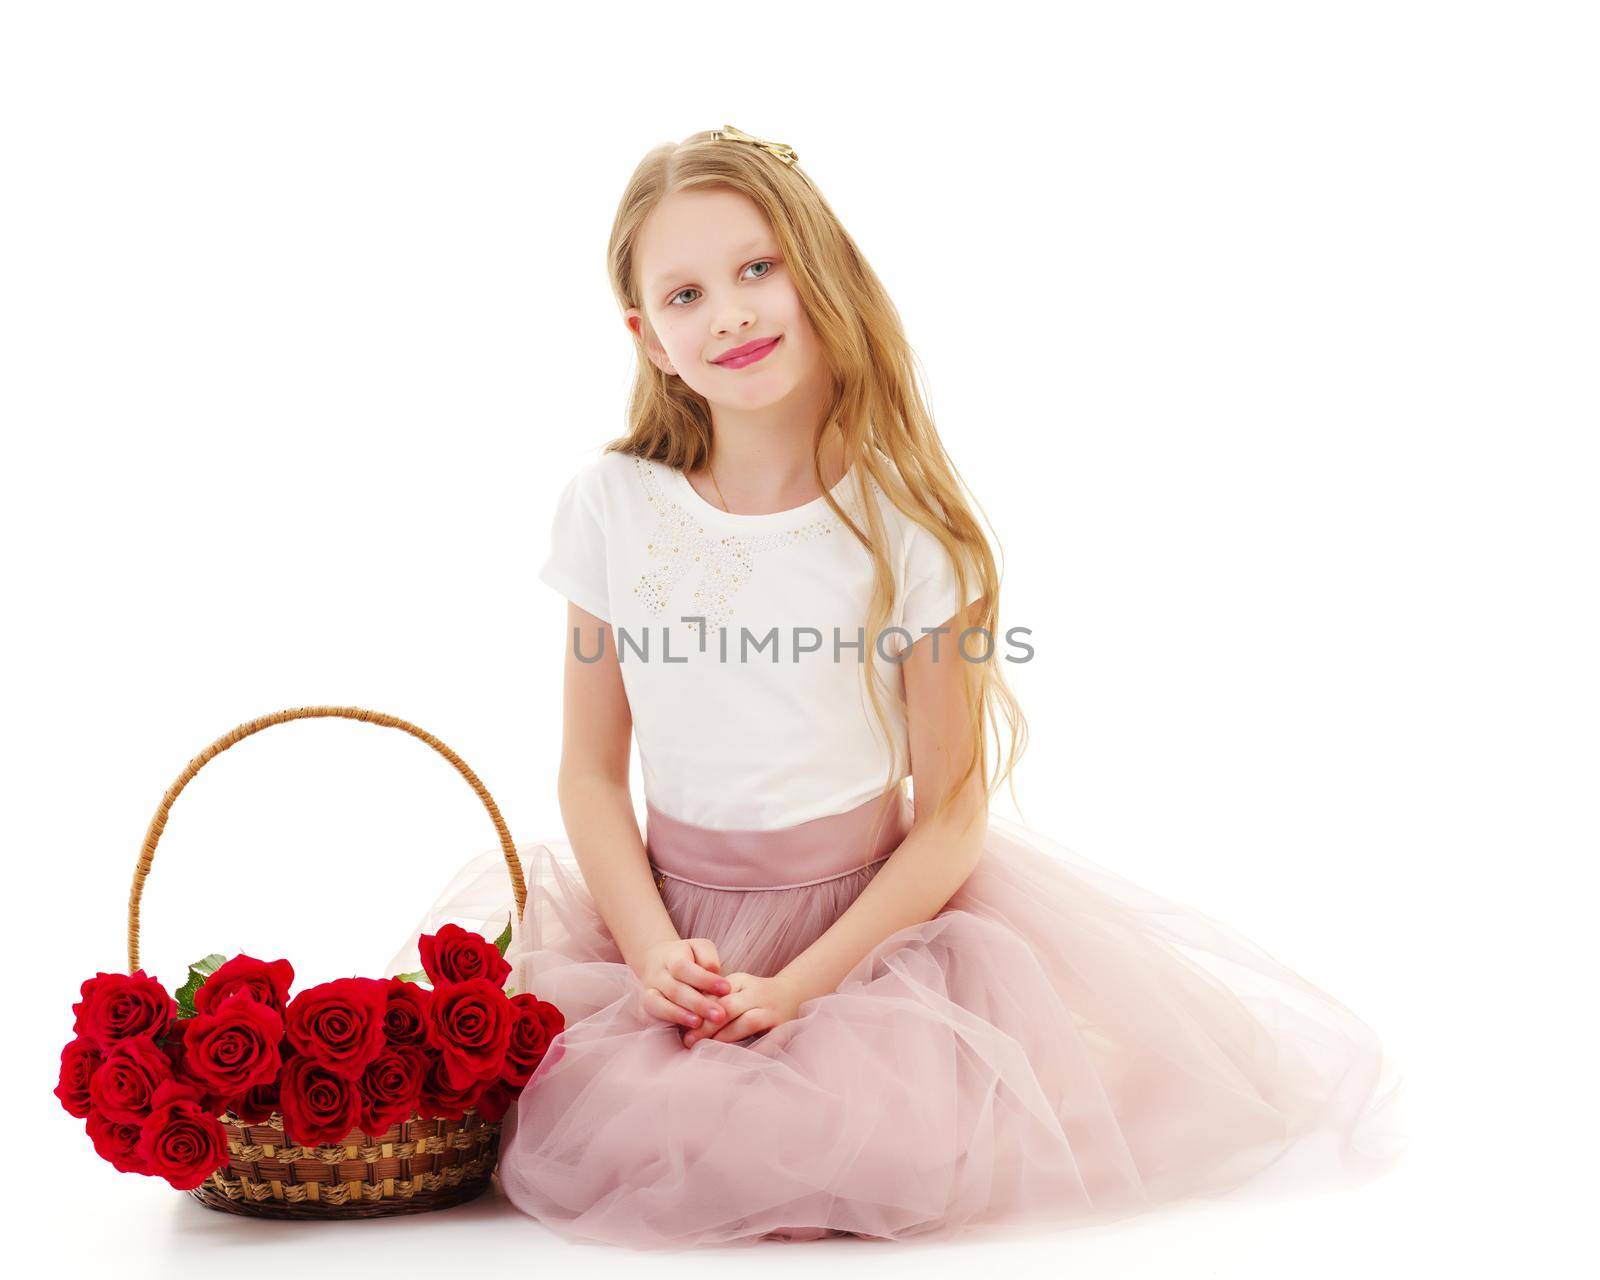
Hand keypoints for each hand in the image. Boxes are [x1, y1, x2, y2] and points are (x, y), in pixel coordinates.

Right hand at [634, 937, 732, 1032]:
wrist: (658, 961)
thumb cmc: (689, 957)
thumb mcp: (701, 949)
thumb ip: (709, 960)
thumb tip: (714, 977)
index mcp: (672, 955)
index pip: (683, 967)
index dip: (704, 979)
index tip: (726, 989)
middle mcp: (658, 973)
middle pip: (674, 989)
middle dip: (698, 1004)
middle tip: (720, 1015)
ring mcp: (649, 990)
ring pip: (658, 1003)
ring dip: (680, 1015)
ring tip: (700, 1024)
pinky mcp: (646, 1006)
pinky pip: (650, 1015)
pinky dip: (668, 1021)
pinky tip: (686, 1029)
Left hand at [681, 970, 805, 1047]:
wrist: (793, 993)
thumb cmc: (752, 996)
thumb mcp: (735, 989)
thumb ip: (714, 999)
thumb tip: (685, 1017)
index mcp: (742, 982)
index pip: (717, 994)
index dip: (699, 1011)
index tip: (683, 1027)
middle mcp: (758, 994)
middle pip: (730, 1007)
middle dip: (708, 1026)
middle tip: (689, 1041)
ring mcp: (772, 1012)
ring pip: (748, 1021)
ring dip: (727, 1036)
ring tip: (709, 1050)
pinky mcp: (783, 1029)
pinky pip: (769, 1042)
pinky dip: (753, 1052)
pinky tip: (737, 1062)